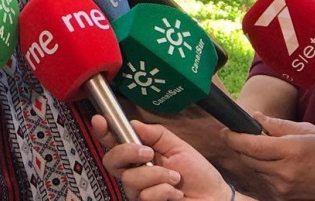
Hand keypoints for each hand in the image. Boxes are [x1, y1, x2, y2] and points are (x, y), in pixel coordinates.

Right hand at [91, 115, 235, 200]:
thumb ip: (155, 134)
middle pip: (111, 161)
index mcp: (140, 156)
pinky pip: (145, 196)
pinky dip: (165, 191)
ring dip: (157, 175)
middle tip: (149, 153)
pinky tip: (175, 194)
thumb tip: (133, 123)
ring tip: (175, 178)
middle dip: (128, 152)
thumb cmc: (197, 174)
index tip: (100, 121)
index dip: (103, 131)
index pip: (115, 143)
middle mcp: (134, 173)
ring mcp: (138, 192)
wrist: (214, 197)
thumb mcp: (178, 147)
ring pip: (130, 179)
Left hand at [222, 113, 314, 200]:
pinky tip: (275, 162)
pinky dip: (262, 168)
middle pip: (246, 157)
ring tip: (267, 148)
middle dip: (240, 144)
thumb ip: (278, 125)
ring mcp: (280, 187)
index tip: (226, 129)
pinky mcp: (280, 196)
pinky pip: (261, 178)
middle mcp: (283, 172)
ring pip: (252, 168)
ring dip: (251, 156)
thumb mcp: (308, 131)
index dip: (233, 137)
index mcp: (291, 151)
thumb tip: (256, 117)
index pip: (250, 145)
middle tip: (244, 134)